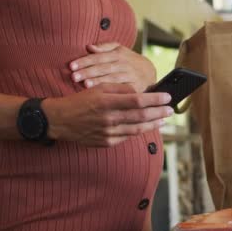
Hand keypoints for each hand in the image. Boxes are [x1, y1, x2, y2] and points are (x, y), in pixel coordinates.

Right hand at [42, 83, 171, 146]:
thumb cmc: (81, 101)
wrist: (60, 121)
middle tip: (171, 110)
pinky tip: (147, 127)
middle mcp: (109, 118)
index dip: (155, 99)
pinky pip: (127, 137)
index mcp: (107, 101)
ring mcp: (108, 132)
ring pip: (137, 129)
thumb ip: (120, 88)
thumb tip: (139, 91)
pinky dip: (139, 131)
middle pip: (141, 116)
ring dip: (153, 124)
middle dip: (159, 113)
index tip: (167, 97)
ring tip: (163, 120)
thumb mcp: (99, 88)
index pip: (137, 100)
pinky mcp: (106, 142)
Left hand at [69, 42, 155, 91]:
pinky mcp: (135, 87)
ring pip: (112, 78)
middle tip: (74, 76)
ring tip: (85, 84)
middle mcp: (124, 64)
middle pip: (104, 67)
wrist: (150, 72)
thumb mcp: (120, 50)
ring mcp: (130, 76)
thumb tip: (89, 47)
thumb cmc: (129, 61)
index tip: (71, 66)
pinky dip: (112, 92)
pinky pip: (122, 89)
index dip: (85, 61)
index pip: (99, 57)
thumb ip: (104, 47)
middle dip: (88, 71)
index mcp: (118, 54)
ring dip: (98, 81)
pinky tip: (102, 95)